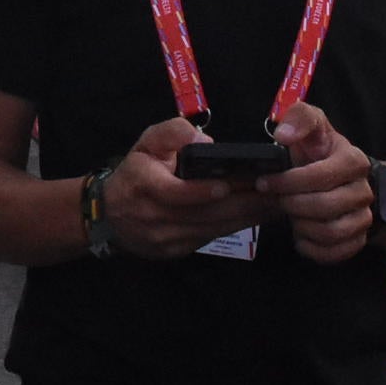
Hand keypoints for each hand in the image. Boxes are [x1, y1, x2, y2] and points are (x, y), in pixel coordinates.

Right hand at [101, 116, 267, 260]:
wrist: (109, 216)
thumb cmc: (134, 174)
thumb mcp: (145, 143)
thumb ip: (170, 133)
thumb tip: (201, 139)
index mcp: (145, 185)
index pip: (176, 193)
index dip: (203, 191)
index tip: (231, 184)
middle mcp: (156, 216)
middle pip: (205, 213)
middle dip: (243, 203)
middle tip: (275, 191)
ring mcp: (168, 238)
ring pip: (214, 228)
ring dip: (248, 217)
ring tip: (277, 203)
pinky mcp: (178, 250)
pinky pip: (212, 237)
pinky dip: (238, 226)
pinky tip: (259, 216)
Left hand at [261, 103, 377, 264]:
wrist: (344, 179)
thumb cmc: (321, 152)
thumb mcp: (313, 126)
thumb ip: (300, 118)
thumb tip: (283, 134)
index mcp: (354, 161)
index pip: (320, 176)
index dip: (288, 181)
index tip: (265, 182)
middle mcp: (365, 191)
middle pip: (325, 207)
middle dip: (293, 205)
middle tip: (279, 199)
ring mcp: (364, 219)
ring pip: (331, 233)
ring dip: (302, 226)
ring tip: (292, 215)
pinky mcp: (358, 241)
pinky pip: (334, 254)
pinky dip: (311, 248)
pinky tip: (300, 235)